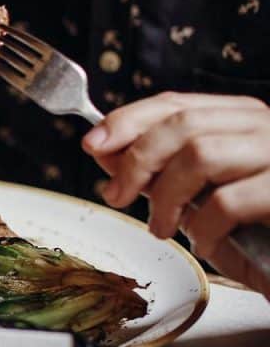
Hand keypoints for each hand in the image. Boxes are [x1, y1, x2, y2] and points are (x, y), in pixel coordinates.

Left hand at [82, 92, 269, 294]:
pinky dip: (203, 226)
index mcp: (246, 122)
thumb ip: (159, 173)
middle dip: (137, 161)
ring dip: (165, 196)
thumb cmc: (261, 237)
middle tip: (117, 196)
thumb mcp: (200, 200)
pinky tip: (203, 242)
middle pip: (183, 124)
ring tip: (159, 227)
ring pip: (201, 154)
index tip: (93, 143)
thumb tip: (105, 152)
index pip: (178, 103)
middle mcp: (269, 129)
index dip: (129, 119)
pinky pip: (230, 201)